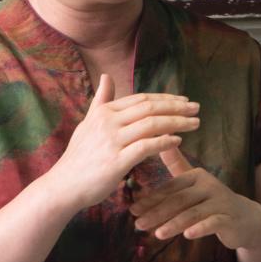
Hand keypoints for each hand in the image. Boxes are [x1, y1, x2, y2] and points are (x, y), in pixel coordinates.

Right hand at [50, 74, 199, 209]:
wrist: (63, 186)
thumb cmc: (78, 157)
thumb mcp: (88, 123)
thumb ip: (101, 101)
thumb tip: (106, 76)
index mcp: (104, 112)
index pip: (141, 99)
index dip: (165, 98)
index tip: (184, 101)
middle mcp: (108, 122)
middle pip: (150, 108)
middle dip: (176, 107)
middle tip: (197, 108)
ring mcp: (112, 141)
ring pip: (151, 124)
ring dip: (176, 122)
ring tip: (195, 124)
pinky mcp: (116, 162)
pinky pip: (145, 147)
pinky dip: (164, 142)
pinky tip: (178, 141)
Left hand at [129, 147, 260, 249]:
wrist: (246, 218)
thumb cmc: (213, 201)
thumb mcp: (194, 183)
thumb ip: (176, 165)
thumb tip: (161, 138)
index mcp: (196, 176)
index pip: (170, 188)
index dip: (151, 199)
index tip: (133, 210)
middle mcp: (209, 185)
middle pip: (179, 200)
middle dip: (157, 213)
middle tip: (138, 224)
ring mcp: (220, 201)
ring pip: (193, 212)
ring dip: (174, 224)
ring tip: (158, 234)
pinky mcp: (230, 218)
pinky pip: (213, 223)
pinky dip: (200, 228)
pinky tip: (187, 235)